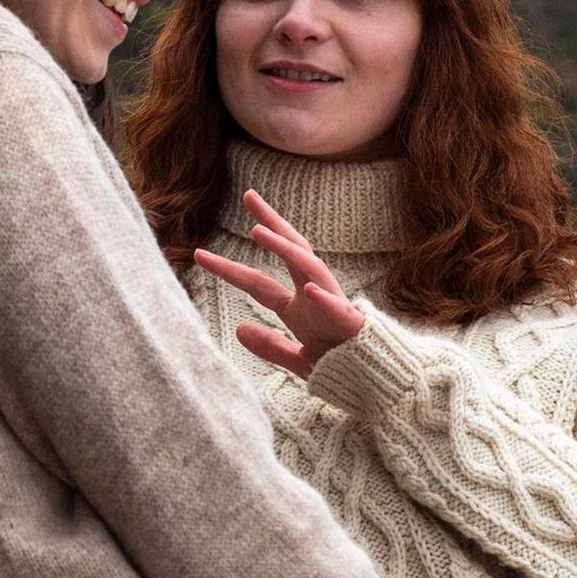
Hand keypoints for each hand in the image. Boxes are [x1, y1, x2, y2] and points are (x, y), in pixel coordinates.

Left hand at [191, 190, 363, 378]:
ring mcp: (332, 306)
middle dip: (270, 223)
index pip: (257, 281)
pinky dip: (323, 298)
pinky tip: (308, 289)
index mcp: (298, 305)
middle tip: (249, 195)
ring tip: (258, 231)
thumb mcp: (297, 358)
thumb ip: (270, 346)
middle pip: (290, 251)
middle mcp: (313, 295)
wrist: (378, 382)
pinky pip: (337, 308)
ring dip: (285, 248)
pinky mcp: (351, 324)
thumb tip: (239, 330)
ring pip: (309, 268)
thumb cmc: (341, 366)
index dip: (228, 268)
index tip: (198, 255)